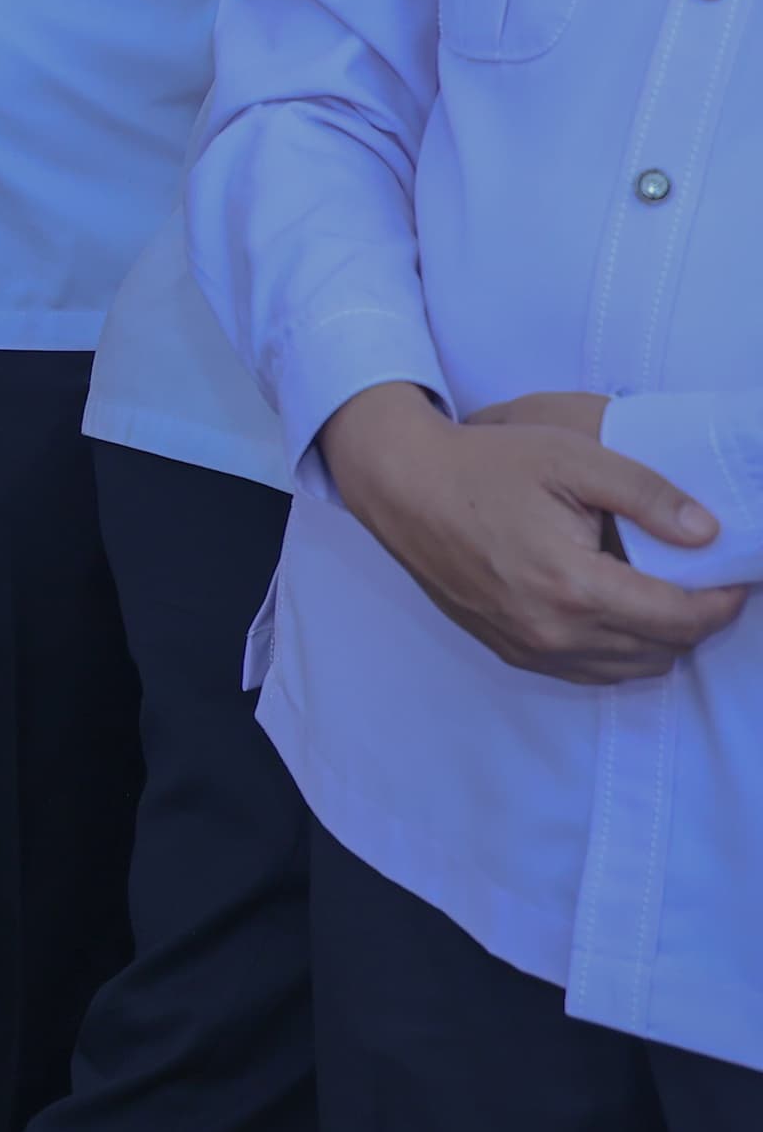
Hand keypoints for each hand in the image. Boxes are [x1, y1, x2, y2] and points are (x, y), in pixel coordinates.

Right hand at [319, 382, 744, 683]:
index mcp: (575, 586)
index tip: (735, 577)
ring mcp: (528, 646)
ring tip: (664, 597)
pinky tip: (617, 614)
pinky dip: (618, 652)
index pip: (679, 618)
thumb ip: (647, 494)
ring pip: (627, 669)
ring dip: (659, 640)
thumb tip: (708, 534)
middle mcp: (554, 631)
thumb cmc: (485, 465)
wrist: (402, 485)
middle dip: (695, 620)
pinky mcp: (509, 649)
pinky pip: (586, 672)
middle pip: (661, 650)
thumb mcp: (572, 459)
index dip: (721, 601)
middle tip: (703, 582)